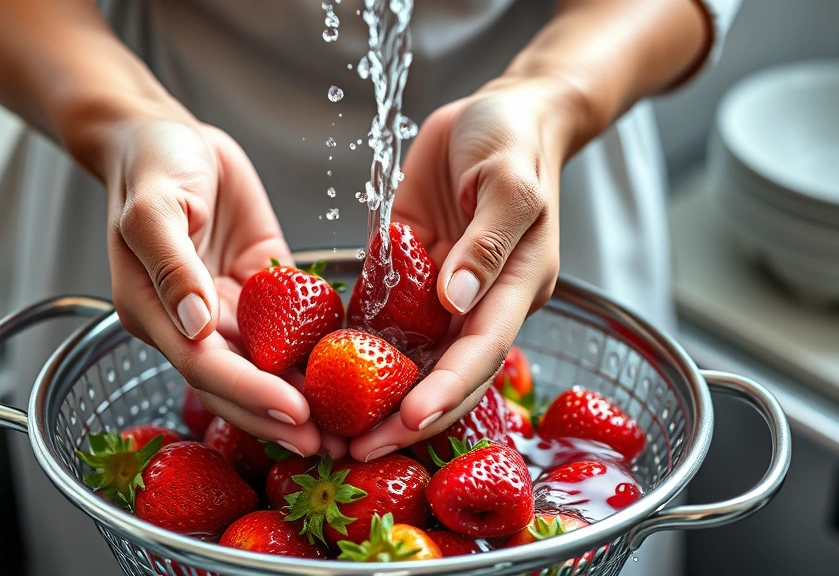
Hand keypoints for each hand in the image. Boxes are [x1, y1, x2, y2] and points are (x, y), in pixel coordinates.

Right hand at [100, 112, 342, 457]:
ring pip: (268, 366)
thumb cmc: (152, 164)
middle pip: (238, 383)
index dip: (249, 393)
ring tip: (348, 428)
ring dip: (304, 396)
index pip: (205, 366)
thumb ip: (171, 265)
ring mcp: (229, 310)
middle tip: (330, 444)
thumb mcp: (151, 206)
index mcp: (155, 312)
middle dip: (281, 416)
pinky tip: (355, 373)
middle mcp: (191, 323)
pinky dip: (317, 352)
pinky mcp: (259, 289)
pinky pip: (292, 327)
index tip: (295, 411)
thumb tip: (196, 323)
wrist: (169, 137)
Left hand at [350, 78, 580, 459]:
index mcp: (515, 286)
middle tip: (358, 451)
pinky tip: (323, 378)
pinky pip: (383, 318)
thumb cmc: (513, 140)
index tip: (410, 418)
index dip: (447, 389)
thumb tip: (458, 297)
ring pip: (412, 358)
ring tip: (334, 433)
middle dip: (406, 417)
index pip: (480, 352)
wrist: (500, 114)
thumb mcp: (509, 180)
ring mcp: (443, 292)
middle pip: (445, 373)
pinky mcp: (410, 273)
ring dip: (378, 398)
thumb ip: (487, 240)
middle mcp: (479, 301)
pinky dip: (359, 351)